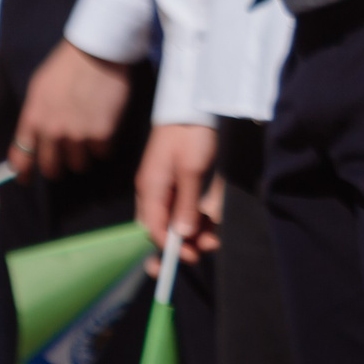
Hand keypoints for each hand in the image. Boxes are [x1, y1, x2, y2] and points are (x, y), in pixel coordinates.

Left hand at [15, 40, 132, 178]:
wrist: (98, 51)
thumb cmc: (66, 65)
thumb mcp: (39, 89)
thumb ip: (36, 115)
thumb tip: (36, 136)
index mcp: (33, 119)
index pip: (21, 157)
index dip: (24, 172)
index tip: (27, 177)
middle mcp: (52, 131)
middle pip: (51, 167)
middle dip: (56, 168)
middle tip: (64, 163)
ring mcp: (78, 134)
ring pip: (78, 164)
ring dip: (82, 158)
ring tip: (87, 146)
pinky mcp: (103, 133)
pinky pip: (102, 152)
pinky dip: (103, 147)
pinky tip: (105, 133)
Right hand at [135, 124, 219, 262]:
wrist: (194, 107)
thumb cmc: (191, 135)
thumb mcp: (191, 169)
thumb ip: (186, 203)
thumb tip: (182, 234)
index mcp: (150, 189)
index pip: (153, 228)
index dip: (169, 246)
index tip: (189, 256)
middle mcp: (155, 192)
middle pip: (162, 226)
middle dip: (181, 242)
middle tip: (202, 251)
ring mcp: (168, 187)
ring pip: (176, 219)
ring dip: (193, 232)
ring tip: (213, 240)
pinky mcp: (181, 181)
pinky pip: (186, 207)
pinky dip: (197, 217)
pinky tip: (212, 225)